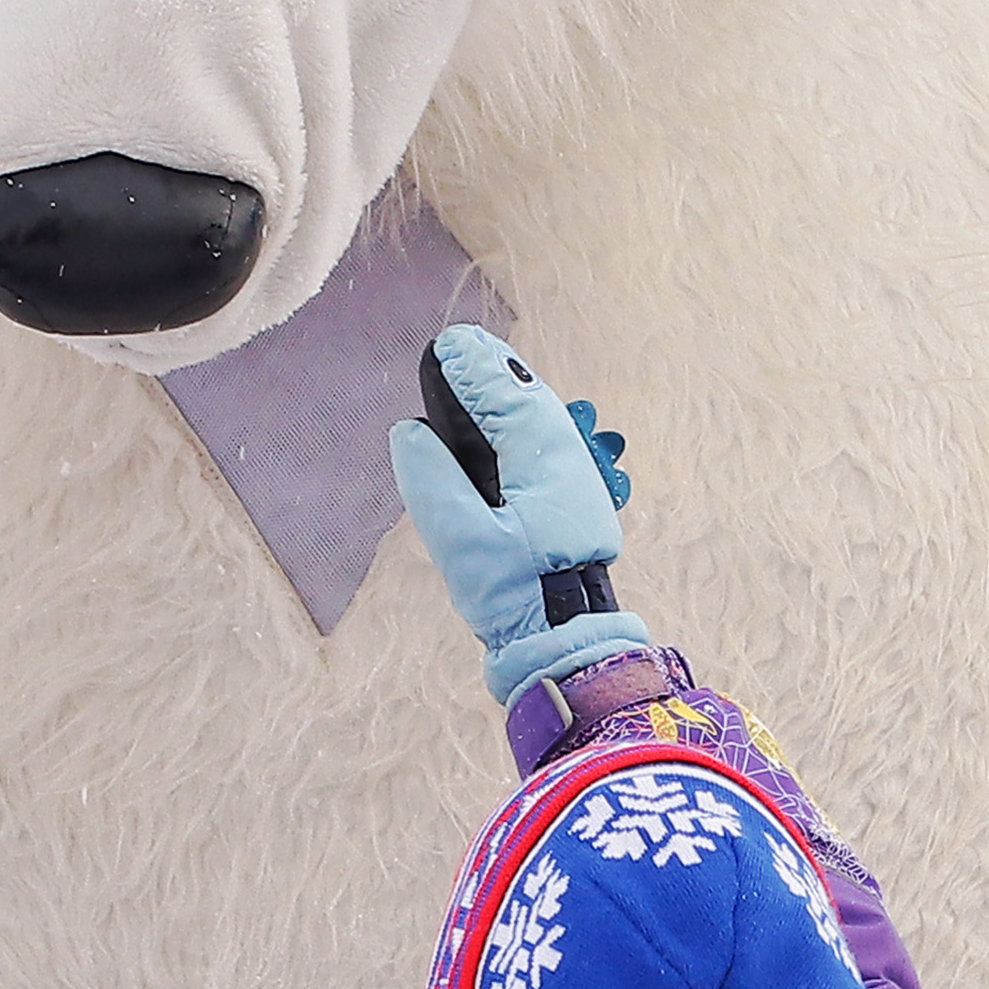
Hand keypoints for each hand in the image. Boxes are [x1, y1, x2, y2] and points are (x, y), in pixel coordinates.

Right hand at [390, 330, 657, 697]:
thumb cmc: (514, 594)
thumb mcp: (461, 539)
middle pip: (530, 401)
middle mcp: (569, 465)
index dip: (476, 371)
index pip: (508, 401)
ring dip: (509, 394)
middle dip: (494, 372)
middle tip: (460, 345)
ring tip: (479, 368)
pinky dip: (522, 423)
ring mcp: (578, 483)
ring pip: (542, 422)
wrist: (565, 643)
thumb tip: (411, 432)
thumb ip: (433, 481)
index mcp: (544, 465)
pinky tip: (504, 422)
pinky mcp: (575, 504)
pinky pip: (547, 445)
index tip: (448, 347)